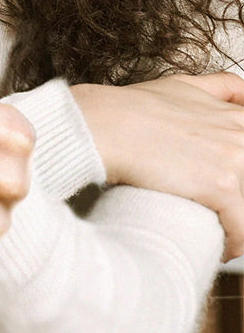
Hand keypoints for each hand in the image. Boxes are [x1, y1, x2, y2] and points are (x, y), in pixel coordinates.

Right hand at [72, 73, 243, 260]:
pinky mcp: (222, 186)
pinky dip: (234, 244)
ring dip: (238, 223)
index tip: (228, 185)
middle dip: (237, 198)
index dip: (237, 172)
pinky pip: (242, 229)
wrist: (103, 124)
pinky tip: (220, 247)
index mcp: (235, 116)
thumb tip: (241, 92)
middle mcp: (241, 135)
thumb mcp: (180, 85)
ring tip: (221, 234)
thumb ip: (218, 87)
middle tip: (219, 209)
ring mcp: (235, 160)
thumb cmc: (130, 108)